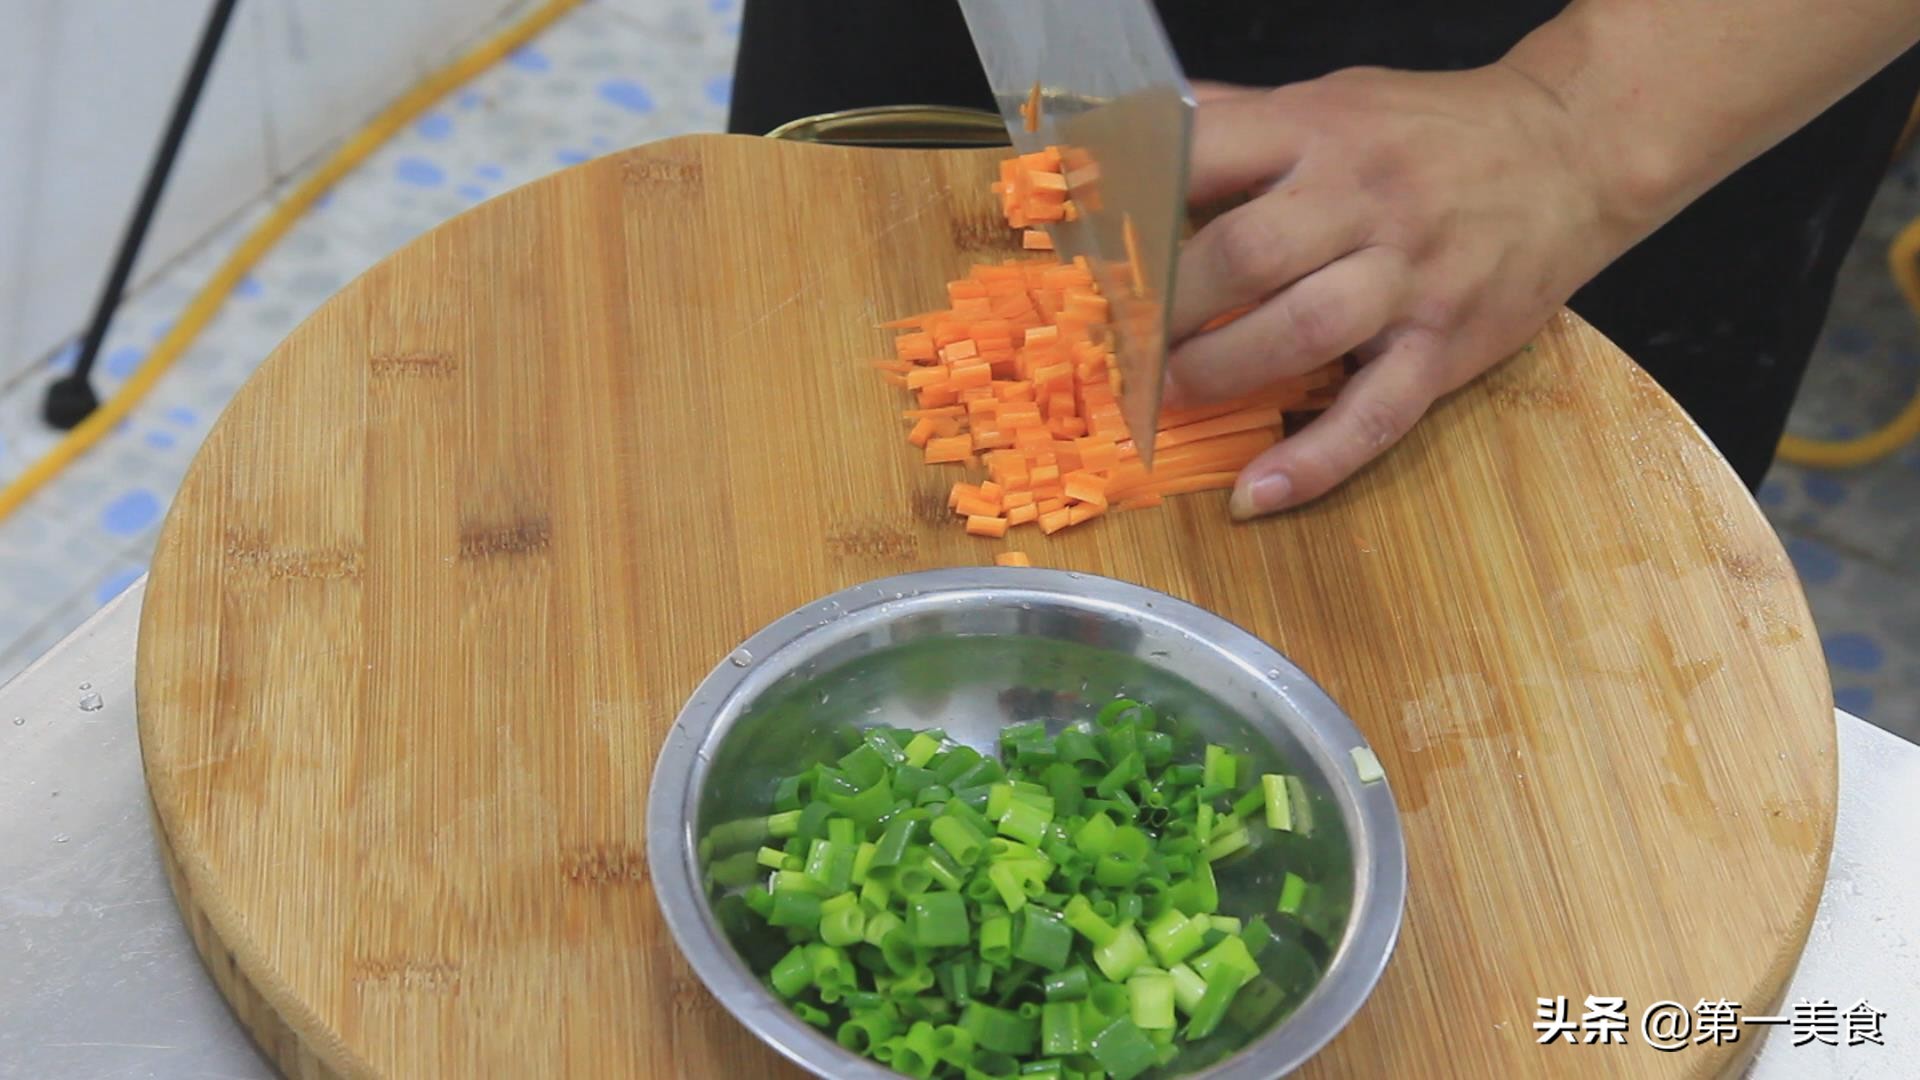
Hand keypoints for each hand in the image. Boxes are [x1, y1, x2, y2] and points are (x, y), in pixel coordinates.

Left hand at [1167, 66, 1644, 517]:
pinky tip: (1256, 496)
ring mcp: (1411, 277)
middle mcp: (1364, 201)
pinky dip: (1314, 463)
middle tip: (1124, 341)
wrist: (1575, 149)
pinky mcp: (1447, 345)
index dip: (1141, 208)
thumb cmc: (1434, 130)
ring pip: (1303, 332)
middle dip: (1170, 308)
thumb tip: (1132, 135)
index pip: (1208, 160)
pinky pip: (1376, 414)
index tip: (1100, 251)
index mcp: (1321, 132)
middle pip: (1246, 256)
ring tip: (1170, 394)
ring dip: (1221, 372)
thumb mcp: (1333, 98)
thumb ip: (1239, 122)